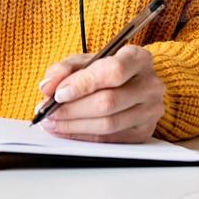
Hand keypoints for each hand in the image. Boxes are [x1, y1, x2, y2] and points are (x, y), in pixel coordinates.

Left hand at [34, 45, 165, 142]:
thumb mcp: (85, 60)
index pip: (114, 71)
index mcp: (138, 59)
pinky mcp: (143, 131)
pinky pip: (109, 139)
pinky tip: (67, 130)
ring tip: (53, 122)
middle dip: (73, 109)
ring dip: (74, 126)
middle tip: (49, 112)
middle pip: (109, 102)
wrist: (132, 83)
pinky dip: (84, 137)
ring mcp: (150, 111)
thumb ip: (64, 69)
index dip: (83, 84)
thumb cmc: (107, 70)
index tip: (59, 93)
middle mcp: (150, 85)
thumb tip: (48, 87)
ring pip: (108, 124)